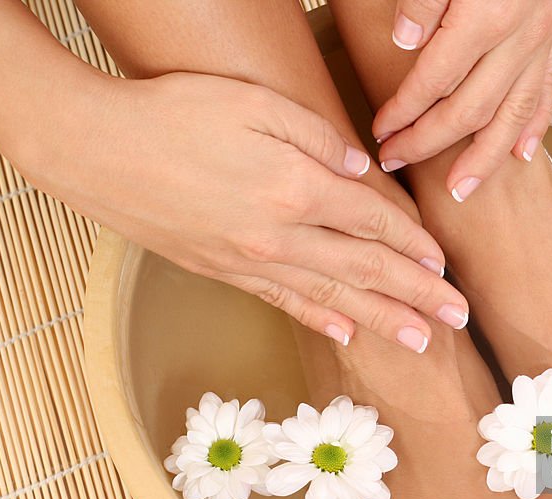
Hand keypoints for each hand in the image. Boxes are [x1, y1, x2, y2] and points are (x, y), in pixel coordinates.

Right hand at [22, 72, 468, 351]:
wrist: (94, 150)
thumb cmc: (172, 112)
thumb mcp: (253, 103)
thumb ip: (315, 136)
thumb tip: (359, 169)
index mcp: (296, 187)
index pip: (374, 222)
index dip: (413, 245)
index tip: (443, 265)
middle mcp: (280, 235)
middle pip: (366, 270)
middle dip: (417, 296)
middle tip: (458, 319)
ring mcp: (250, 260)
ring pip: (332, 297)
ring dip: (381, 321)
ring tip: (422, 342)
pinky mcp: (222, 272)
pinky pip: (283, 302)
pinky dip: (319, 320)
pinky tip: (347, 334)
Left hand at [374, 0, 551, 200]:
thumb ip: (424, 0)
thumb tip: (404, 41)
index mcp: (485, 16)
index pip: (434, 81)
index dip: (403, 111)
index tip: (381, 130)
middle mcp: (518, 39)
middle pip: (469, 111)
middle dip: (428, 143)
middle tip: (396, 161)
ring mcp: (542, 42)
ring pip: (512, 116)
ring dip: (484, 160)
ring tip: (461, 189)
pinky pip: (547, 93)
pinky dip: (535, 129)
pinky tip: (521, 155)